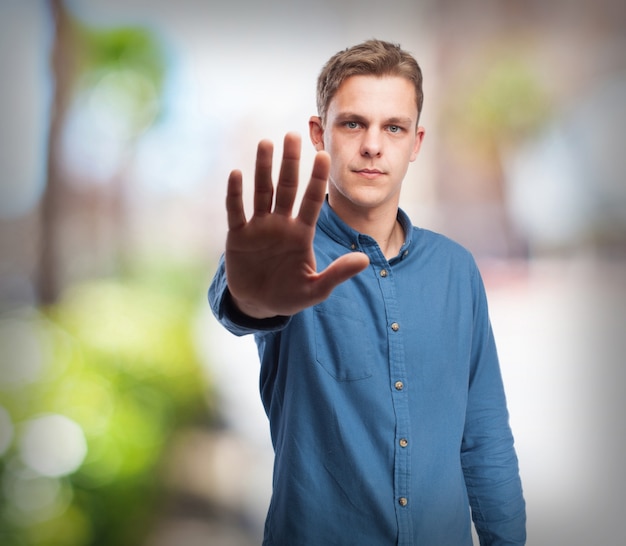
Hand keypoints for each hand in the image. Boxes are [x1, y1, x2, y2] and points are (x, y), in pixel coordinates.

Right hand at [225, 132, 369, 318]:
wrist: (258, 305)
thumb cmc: (289, 295)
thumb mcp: (315, 289)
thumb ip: (337, 274)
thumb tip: (365, 261)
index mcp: (301, 234)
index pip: (311, 201)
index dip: (316, 179)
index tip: (323, 155)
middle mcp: (281, 224)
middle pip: (286, 188)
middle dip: (290, 163)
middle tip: (293, 135)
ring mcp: (259, 228)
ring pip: (262, 192)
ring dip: (263, 169)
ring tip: (266, 143)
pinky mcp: (238, 236)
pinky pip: (236, 211)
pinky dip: (235, 194)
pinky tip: (237, 173)